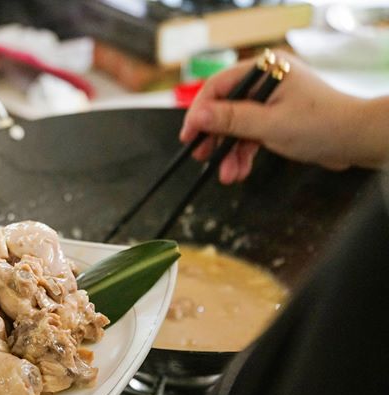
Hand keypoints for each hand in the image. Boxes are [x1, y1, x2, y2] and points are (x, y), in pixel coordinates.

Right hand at [179, 53, 379, 183]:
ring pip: (236, 125)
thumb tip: (197, 116)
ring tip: (227, 174)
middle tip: (202, 157)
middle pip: (225, 107)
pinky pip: (250, 134)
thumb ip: (230, 119)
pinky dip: (243, 152)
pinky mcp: (276, 118)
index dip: (200, 112)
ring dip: (229, 151)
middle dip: (215, 137)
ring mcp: (271, 100)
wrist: (356, 141)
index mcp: (266, 70)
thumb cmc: (322, 126)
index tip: (189, 135)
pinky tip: (239, 170)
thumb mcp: (269, 124)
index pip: (219, 86)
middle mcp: (266, 81)